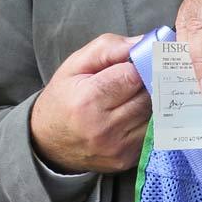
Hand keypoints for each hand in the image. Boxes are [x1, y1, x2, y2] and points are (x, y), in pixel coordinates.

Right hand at [30, 33, 148, 173]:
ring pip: (155, 114)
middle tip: (141, 78)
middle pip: (149, 95)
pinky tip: (134, 115)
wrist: (47, 143)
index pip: (134, 75)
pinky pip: (152, 132)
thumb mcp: (75, 65)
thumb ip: (109, 48)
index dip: (139, 65)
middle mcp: (104, 128)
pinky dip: (148, 121)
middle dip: (149, 83)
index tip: (138, 62)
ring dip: (152, 102)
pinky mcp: (128, 159)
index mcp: (88, 101)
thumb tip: (144, 41)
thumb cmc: (64, 98)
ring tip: (135, 97)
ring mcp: (118, 147)